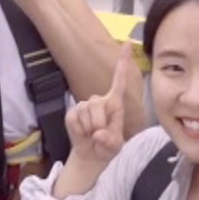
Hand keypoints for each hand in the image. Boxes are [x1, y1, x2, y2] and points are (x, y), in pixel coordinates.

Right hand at [65, 53, 131, 167]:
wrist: (91, 156)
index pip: (119, 80)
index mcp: (114, 103)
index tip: (127, 43)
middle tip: (101, 135)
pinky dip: (79, 131)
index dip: (122, 62)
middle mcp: (99, 100)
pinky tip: (83, 134)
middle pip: (96, 103)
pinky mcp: (72, 113)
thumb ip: (110, 141)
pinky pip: (75, 119)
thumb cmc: (107, 147)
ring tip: (92, 135)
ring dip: (90, 128)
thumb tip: (99, 135)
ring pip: (85, 112)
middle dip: (99, 123)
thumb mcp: (115, 146)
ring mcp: (84, 106)